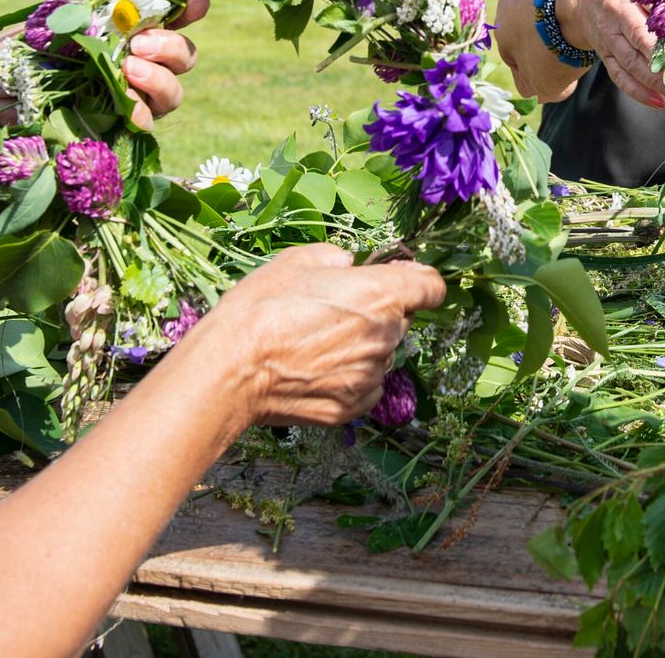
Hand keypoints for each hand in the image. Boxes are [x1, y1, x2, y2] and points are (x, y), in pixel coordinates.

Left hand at [0, 0, 210, 130]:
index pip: (163, 18)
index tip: (195, 2)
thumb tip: (127, 12)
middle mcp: (125, 68)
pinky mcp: (111, 140)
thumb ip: (86, 20)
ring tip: (129, 70)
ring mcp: (121, 105)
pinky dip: (143, 114)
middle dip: (172, 46)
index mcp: (112, 35)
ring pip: (172, 93)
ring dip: (160, 78)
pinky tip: (127, 108)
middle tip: (139, 43)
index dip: (187, 8)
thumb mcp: (39, 29)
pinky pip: (146, 127)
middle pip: (181, 57)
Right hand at [189, 242, 445, 427]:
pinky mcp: (354, 407)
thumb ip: (334, 257)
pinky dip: (350, 377)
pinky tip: (315, 370)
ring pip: (382, 354)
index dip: (417, 280)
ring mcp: (372, 376)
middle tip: (335, 312)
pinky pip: (366, 385)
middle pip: (402, 320)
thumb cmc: (261, 308)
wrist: (232, 369)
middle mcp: (386, 336)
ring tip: (316, 344)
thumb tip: (347, 265)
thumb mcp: (295, 261)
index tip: (399, 279)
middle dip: (380, 313)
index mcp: (381, 294)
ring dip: (363, 347)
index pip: (432, 287)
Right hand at [560, 0, 664, 109]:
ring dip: (653, 82)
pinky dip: (637, 91)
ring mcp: (608, 37)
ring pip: (629, 63)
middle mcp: (616, 16)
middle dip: (662, 61)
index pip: (653, 10)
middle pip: (639, 40)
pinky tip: (657, 101)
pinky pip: (619, 76)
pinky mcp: (604, 54)